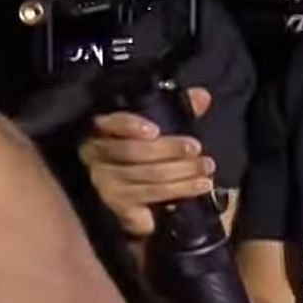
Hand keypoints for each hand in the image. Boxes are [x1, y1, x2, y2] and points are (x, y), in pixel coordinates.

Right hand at [79, 87, 216, 238]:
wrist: (127, 194)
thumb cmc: (140, 153)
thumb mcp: (155, 128)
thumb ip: (176, 111)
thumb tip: (201, 97)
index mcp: (101, 130)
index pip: (111, 123)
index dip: (131, 126)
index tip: (155, 130)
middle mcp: (96, 156)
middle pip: (132, 152)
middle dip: (169, 150)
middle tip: (196, 148)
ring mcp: (105, 183)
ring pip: (146, 176)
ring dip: (182, 172)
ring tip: (206, 168)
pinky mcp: (118, 205)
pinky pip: (152, 196)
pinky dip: (180, 190)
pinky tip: (199, 186)